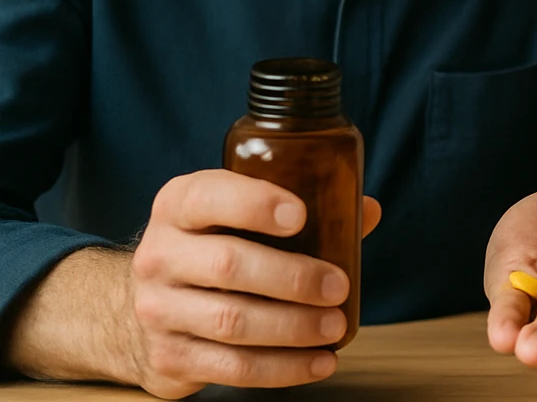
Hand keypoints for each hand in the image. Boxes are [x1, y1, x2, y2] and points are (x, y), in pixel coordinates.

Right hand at [127, 169, 382, 398]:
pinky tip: (320, 361)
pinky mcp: (169, 357)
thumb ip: (302, 210)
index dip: (255, 204)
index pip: (209, 197)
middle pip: (228, 265)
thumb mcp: (238, 216)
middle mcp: (159, 255)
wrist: (139, 306)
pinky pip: (232, 367)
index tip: (302, 216)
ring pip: (232, 322)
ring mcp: (158, 310)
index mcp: (178, 206)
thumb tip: (367, 211)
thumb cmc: (213, 247)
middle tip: (339, 287)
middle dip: (293, 278)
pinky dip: (284, 368)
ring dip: (293, 327)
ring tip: (335, 326)